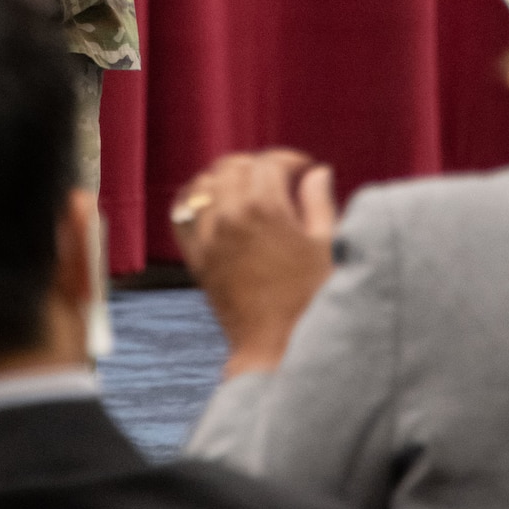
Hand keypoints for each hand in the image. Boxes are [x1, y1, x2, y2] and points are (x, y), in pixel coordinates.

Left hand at [172, 149, 336, 377]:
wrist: (275, 347)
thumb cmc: (309, 299)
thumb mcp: (326, 245)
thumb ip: (319, 201)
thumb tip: (316, 172)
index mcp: (266, 208)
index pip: (270, 162)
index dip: (290, 160)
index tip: (303, 170)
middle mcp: (231, 216)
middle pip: (235, 166)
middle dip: (259, 165)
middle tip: (278, 179)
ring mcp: (209, 236)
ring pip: (206, 183)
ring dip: (226, 178)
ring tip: (247, 188)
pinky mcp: (197, 258)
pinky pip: (181, 214)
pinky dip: (193, 200)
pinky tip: (210, 202)